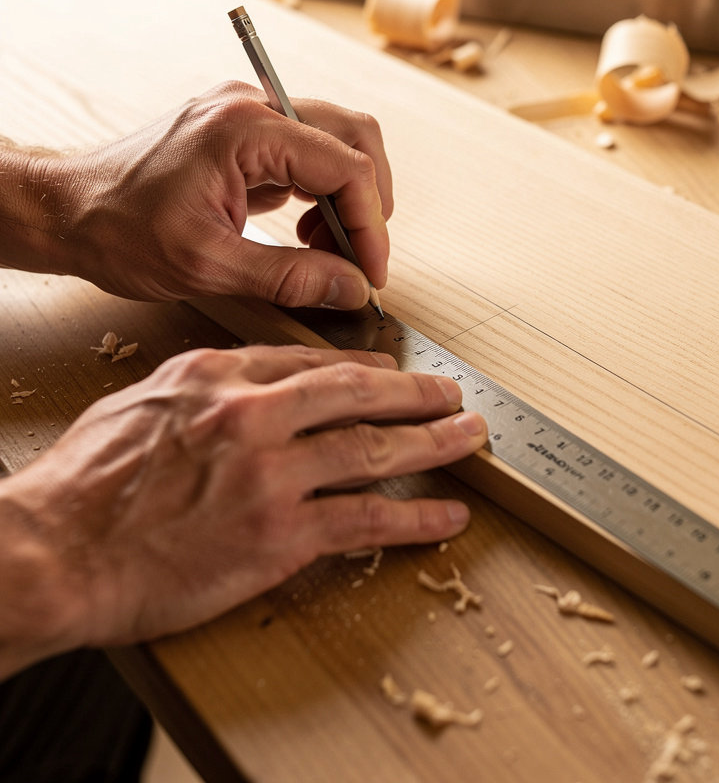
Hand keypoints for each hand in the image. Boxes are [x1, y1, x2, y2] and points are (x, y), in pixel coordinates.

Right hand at [0, 345, 485, 671]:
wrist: (52, 553)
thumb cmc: (83, 483)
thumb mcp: (142, 401)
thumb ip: (206, 384)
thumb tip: (247, 379)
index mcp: (220, 375)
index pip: (311, 362)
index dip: (364, 367)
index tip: (392, 371)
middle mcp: (254, 415)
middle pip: (359, 393)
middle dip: (416, 392)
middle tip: (451, 392)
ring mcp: (271, 474)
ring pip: (375, 450)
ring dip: (433, 443)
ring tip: (469, 438)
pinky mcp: (278, 536)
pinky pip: (365, 522)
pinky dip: (414, 518)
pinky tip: (447, 517)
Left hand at [47, 81, 393, 307]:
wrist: (66, 212)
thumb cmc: (117, 230)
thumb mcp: (207, 266)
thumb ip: (289, 277)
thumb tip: (349, 287)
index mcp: (245, 129)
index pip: (346, 165)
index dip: (370, 225)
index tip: (370, 271)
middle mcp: (253, 107)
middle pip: (355, 137)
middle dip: (369, 201)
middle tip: (358, 255)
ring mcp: (248, 115)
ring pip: (337, 141)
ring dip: (346, 197)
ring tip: (324, 246)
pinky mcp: (244, 133)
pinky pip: (308, 152)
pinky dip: (321, 193)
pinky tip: (303, 229)